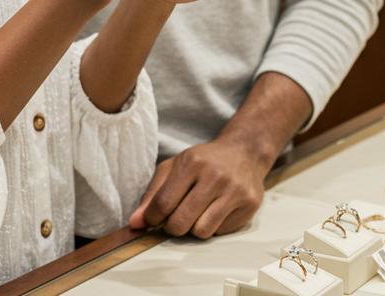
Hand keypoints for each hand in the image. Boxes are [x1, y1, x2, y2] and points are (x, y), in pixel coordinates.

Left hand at [129, 137, 268, 237]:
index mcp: (192, 162)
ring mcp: (234, 191)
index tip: (152, 220)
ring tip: (197, 212)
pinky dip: (213, 226)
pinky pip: (220, 232)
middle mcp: (214, 176)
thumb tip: (135, 223)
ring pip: (201, 232)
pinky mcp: (249, 205)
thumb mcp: (174, 167)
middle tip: (176, 217)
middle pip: (180, 223)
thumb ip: (152, 194)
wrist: (244, 152)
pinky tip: (216, 210)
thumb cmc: (204, 161)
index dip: (152, 218)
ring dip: (194, 228)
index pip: (163, 203)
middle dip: (173, 226)